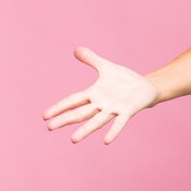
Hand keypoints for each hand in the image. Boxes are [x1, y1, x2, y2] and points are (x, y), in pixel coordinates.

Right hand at [42, 46, 159, 144]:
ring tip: (73, 140)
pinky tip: (106, 141)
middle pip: (80, 113)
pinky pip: (119, 123)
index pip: (73, 101)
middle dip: (66, 119)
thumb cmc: (124, 80)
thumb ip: (92, 60)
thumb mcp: (107, 67)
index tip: (44, 116)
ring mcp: (114, 109)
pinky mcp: (128, 111)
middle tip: (50, 127)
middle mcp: (101, 104)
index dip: (60, 107)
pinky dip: (114, 131)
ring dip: (86, 130)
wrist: (146, 87)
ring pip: (97, 120)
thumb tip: (76, 49)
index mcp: (94, 94)